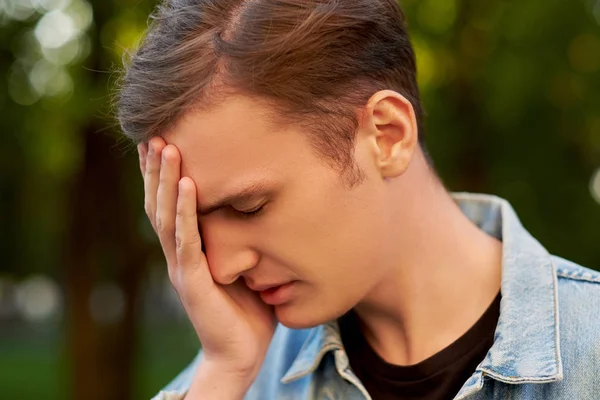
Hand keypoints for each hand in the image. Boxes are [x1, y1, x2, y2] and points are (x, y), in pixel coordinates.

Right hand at [138, 137, 275, 385]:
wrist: (240, 353)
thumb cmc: (245, 309)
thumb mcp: (241, 263)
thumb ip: (237, 237)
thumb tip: (255, 204)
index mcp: (187, 251)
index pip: (167, 206)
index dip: (160, 176)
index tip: (160, 142)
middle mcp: (178, 255)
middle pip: (159, 204)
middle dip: (156, 168)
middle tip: (154, 133)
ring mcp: (183, 268)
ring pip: (167, 217)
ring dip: (166, 180)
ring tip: (167, 146)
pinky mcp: (194, 282)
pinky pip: (188, 241)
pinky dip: (185, 212)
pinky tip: (188, 185)